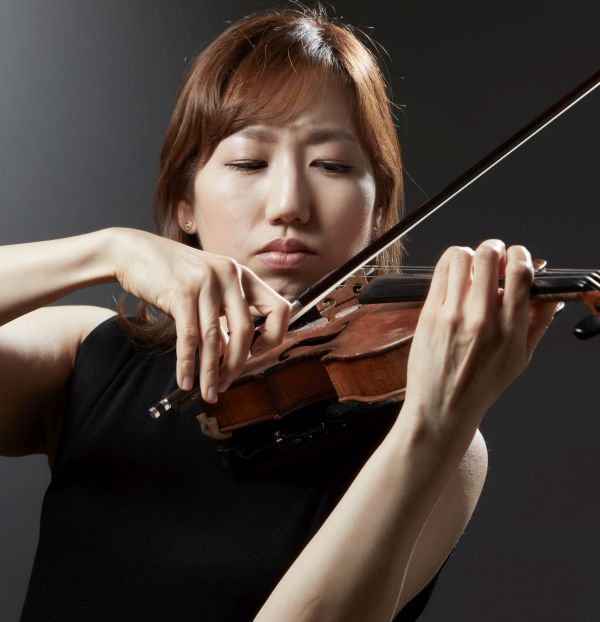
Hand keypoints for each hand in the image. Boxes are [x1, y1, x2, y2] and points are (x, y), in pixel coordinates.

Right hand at [111, 228, 290, 401]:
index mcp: (242, 275)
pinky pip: (189, 336)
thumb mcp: (206, 291)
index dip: (273, 337)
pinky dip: (188, 363)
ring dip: (211, 372)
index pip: (279, 308)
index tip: (256, 354)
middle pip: (245, 330)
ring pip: (215, 338)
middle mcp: (230, 275)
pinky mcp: (181, 291)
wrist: (133, 251)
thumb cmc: (171, 274)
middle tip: (226, 385)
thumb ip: (221, 318)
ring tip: (209, 393)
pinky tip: (186, 380)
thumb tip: (229, 354)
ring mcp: (206, 281)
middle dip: (237, 364)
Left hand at [403, 239, 557, 445]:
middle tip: (494, 258)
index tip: (517, 259)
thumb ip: (537, 321)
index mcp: (510, 329)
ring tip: (472, 268)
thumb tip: (549, 292)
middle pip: (488, 256)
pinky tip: (455, 275)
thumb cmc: (481, 385)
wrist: (442, 407)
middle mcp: (481, 319)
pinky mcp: (429, 314)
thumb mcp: (520, 358)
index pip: (520, 273)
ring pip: (460, 257)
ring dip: (469, 255)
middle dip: (494, 249)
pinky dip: (449, 265)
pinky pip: (439, 272)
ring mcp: (451, 315)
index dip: (520, 255)